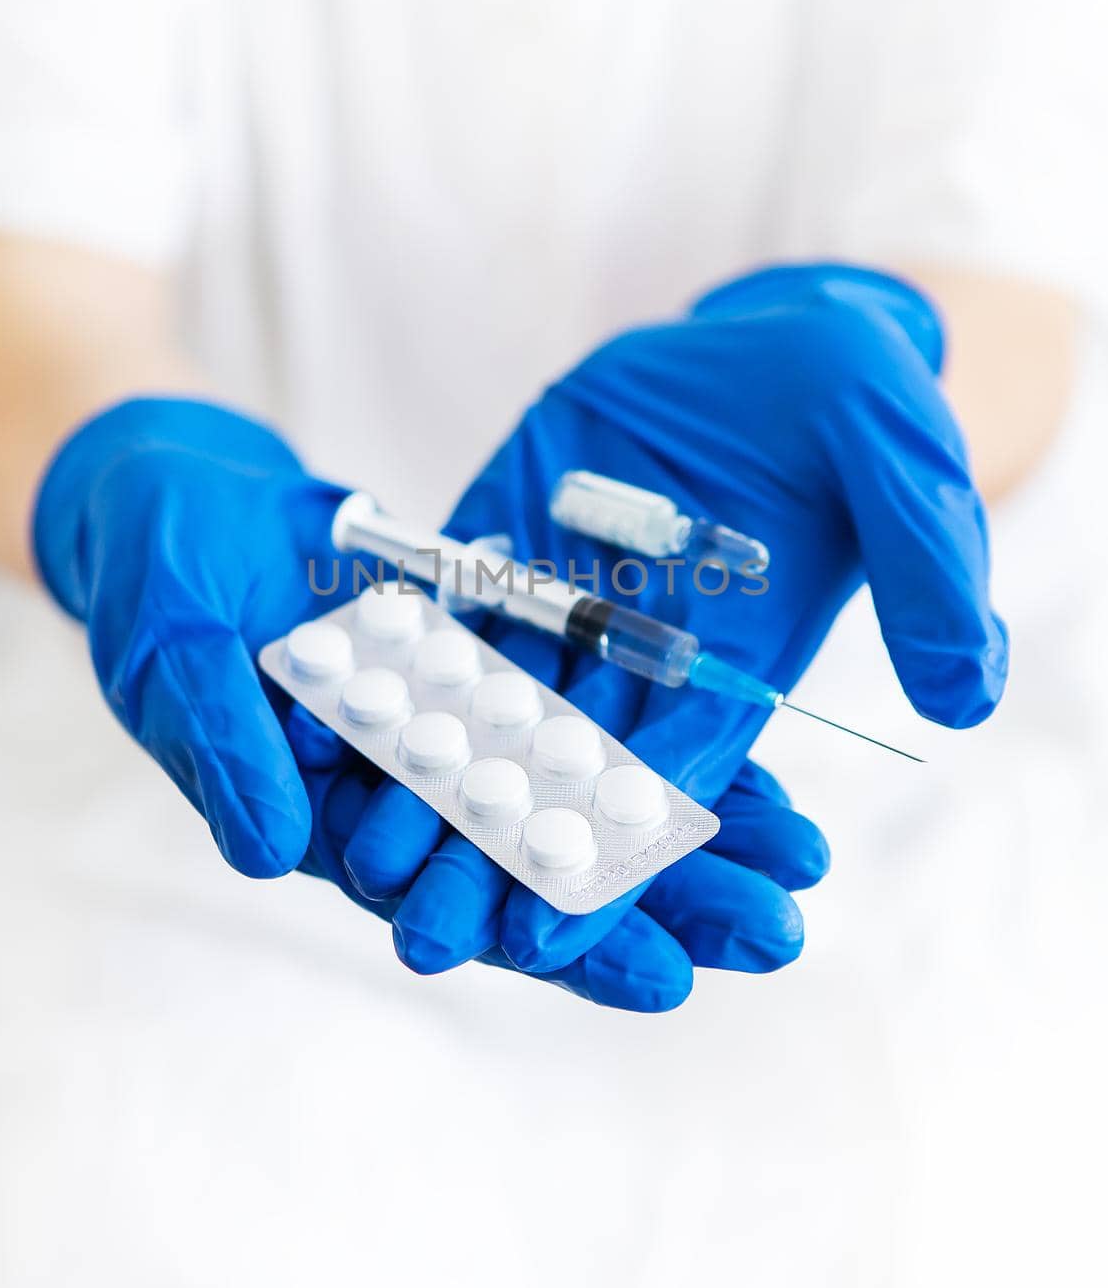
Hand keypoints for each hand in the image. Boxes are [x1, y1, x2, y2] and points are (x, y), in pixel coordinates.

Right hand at [34, 395, 821, 1014]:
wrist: (181, 494)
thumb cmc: (151, 584)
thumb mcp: (176, 657)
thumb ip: (230, 748)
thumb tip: (274, 853)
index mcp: (338, 823)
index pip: (460, 904)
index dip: (558, 943)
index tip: (667, 982)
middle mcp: (413, 791)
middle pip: (551, 859)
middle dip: (665, 898)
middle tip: (783, 930)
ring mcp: (455, 723)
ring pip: (583, 784)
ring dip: (685, 820)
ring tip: (801, 852)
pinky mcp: (483, 658)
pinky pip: (581, 696)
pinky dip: (651, 721)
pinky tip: (745, 744)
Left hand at [321, 263, 1005, 996]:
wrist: (779, 344)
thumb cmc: (861, 405)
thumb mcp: (906, 472)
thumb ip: (927, 573)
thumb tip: (966, 694)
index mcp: (731, 672)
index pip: (665, 783)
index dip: (607, 861)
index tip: (541, 937)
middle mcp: (636, 657)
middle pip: (557, 771)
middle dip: (494, 859)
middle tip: (419, 943)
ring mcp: (559, 600)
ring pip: (481, 707)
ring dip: (424, 783)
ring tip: (359, 859)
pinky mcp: (501, 538)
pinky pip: (437, 601)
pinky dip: (388, 655)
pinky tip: (321, 706)